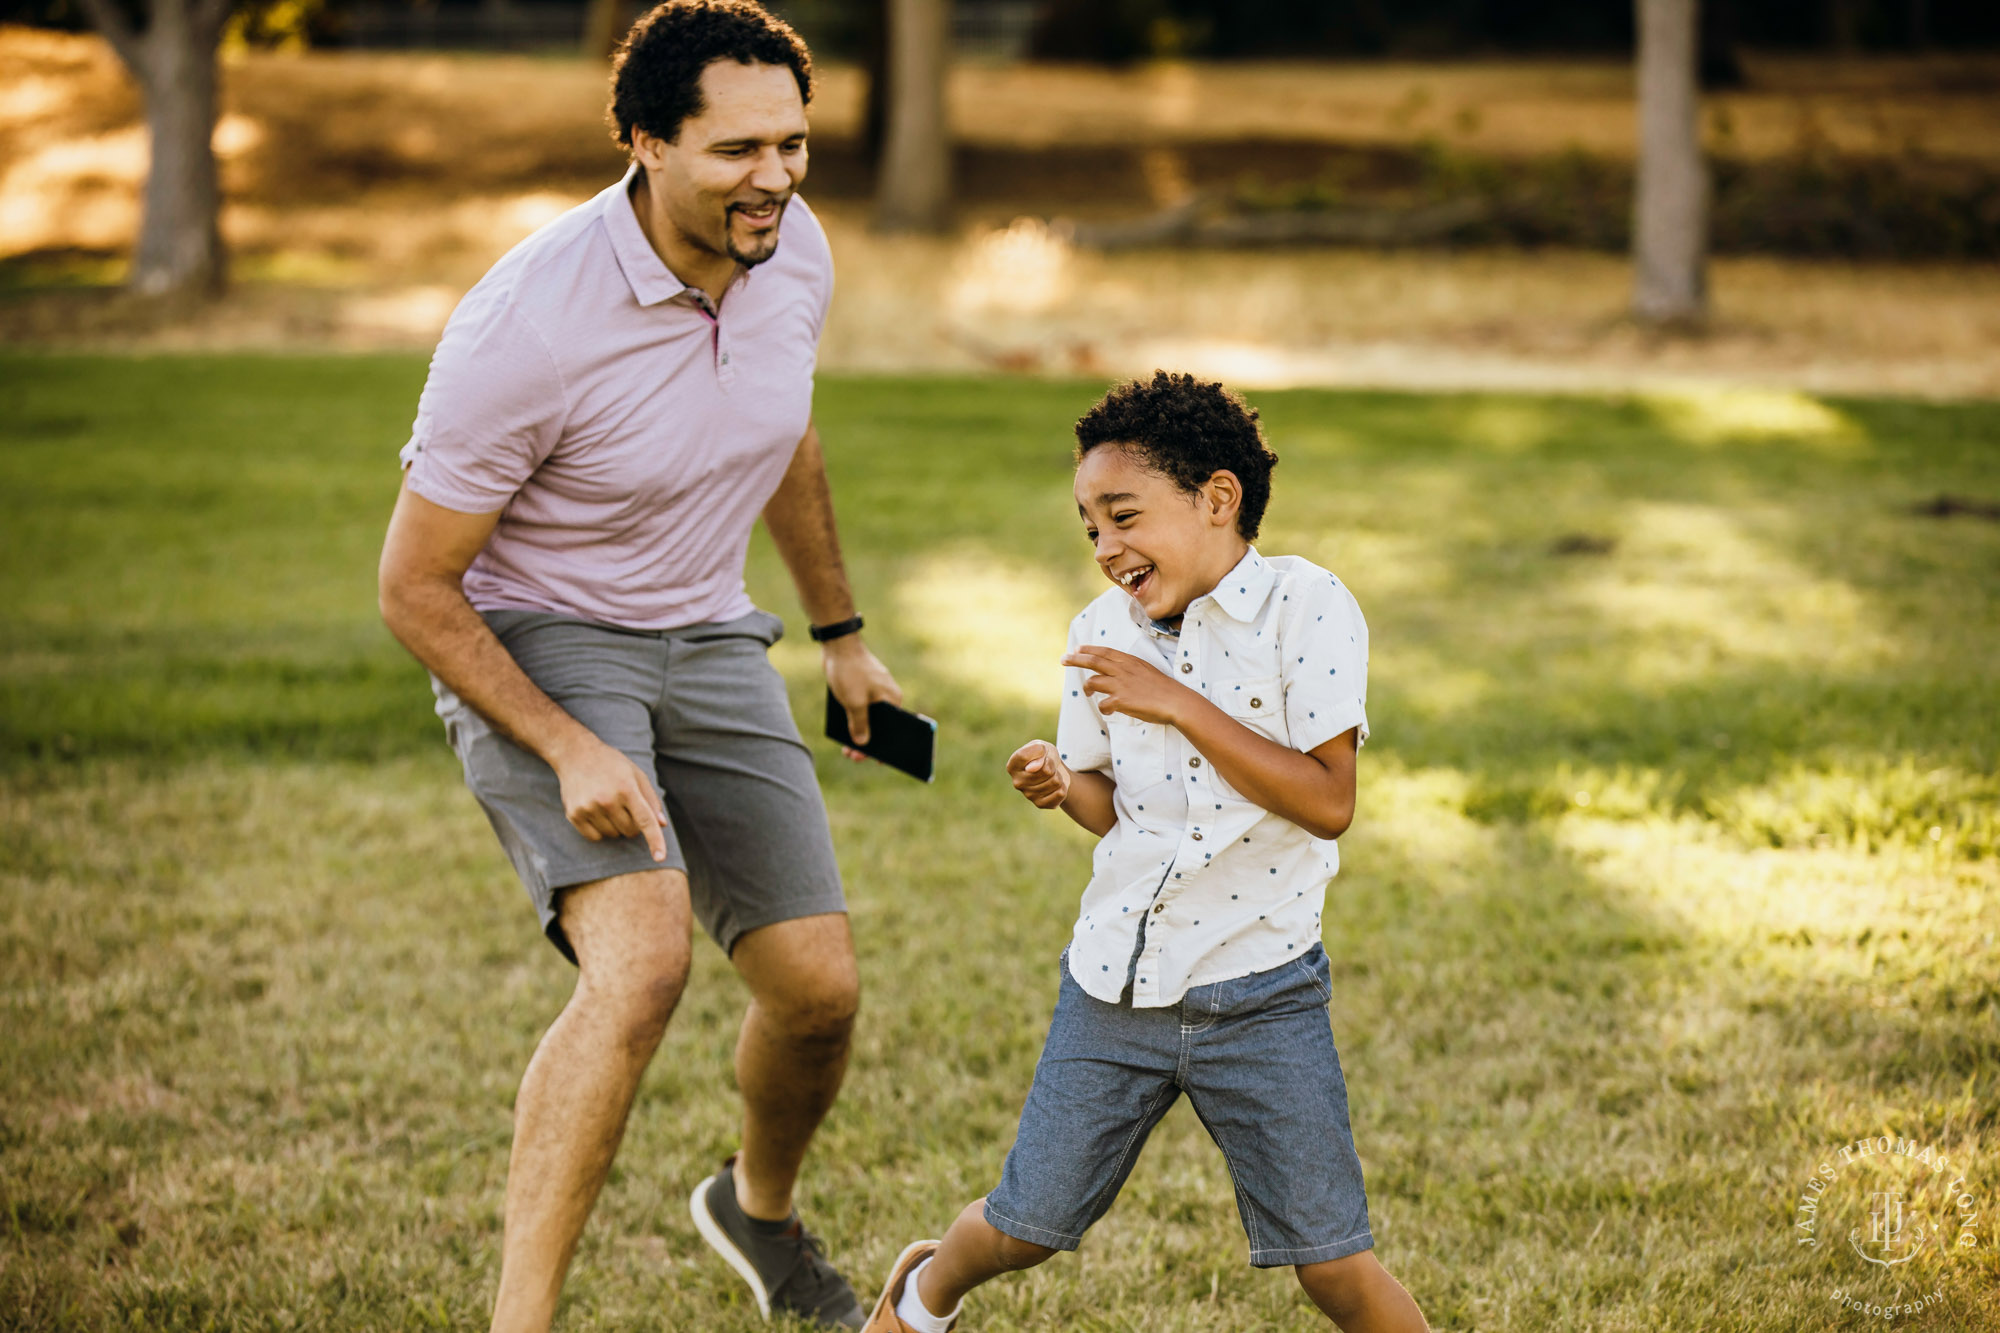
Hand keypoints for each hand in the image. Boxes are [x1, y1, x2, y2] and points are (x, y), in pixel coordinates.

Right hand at [551, 733, 669, 860]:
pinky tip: (597, 812)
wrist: (576, 754)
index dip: (655, 840)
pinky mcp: (574, 815)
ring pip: (613, 835)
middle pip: (630, 831)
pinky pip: (595, 838)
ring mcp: (588, 808)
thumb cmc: (611, 764)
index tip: (660, 858)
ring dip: (616, 826)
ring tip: (609, 805)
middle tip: (625, 806)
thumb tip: (662, 825)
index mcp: (626, 788)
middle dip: (633, 824)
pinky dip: (600, 831)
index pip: (645, 820)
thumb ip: (651, 800)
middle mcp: (607, 800)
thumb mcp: (636, 775)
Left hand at [824, 635, 901, 761]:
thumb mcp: (854, 703)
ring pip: (869, 718)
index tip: (879, 761)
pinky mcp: (863, 687)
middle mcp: (887, 696)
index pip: (896, 728)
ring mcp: (875, 691)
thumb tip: (863, 743)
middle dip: (867, 743)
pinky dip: (854, 720)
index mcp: (892, 700)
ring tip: (846, 748)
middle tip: (853, 757)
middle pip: (881, 725)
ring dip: (858, 733)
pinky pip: (861, 708)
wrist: (838, 645)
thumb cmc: (850, 672)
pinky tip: (843, 732)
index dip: (887, 746)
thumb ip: (860, 724)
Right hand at [1007, 739, 1071, 808]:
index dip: (1040, 751)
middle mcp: (1017, 782)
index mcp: (1013, 766)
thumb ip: (1036, 752)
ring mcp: (1028, 795)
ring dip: (1059, 776)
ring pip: (1055, 781)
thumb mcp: (1042, 747)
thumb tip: (1031, 768)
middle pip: (1046, 770)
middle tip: (1048, 766)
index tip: (1041, 751)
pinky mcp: (1040, 804)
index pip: (1025, 756)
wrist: (1053, 770)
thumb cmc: (1044, 756)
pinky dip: (1063, 787)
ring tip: (1051, 775)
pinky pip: (1060, 793)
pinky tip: (1054, 786)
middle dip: (1053, 765)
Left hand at [1062, 646, 1195, 726]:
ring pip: (1093, 682)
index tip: (1077, 648)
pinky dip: (1103, 708)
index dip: (1089, 650)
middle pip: (1093, 661)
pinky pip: (1103, 704)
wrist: (1176, 701)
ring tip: (1087, 693)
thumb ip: (1130, 669)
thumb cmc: (1163, 688)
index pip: (1104, 652)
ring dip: (1087, 688)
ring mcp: (1121, 685)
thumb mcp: (1146, 670)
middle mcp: (1123, 670)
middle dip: (1076, 659)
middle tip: (1063, 659)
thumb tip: (1117, 672)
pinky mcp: (1122, 700)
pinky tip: (1108, 710)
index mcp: (1130, 661)